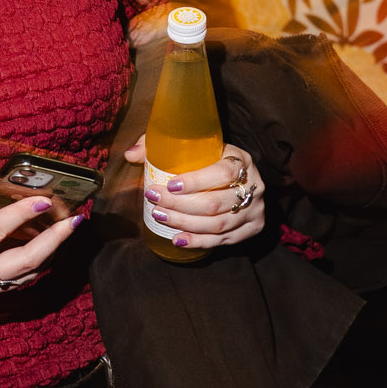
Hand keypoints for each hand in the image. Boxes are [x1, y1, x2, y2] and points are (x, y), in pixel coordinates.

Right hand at [0, 174, 80, 314]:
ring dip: (49, 255)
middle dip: (54, 241)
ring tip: (65, 232)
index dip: (22, 214)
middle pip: (25, 264)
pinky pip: (13, 284)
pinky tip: (43, 251)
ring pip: (24, 278)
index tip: (44, 199)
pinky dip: (32, 268)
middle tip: (74, 221)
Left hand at [126, 135, 266, 249]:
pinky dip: (199, 241)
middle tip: (154, 201)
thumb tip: (131, 154)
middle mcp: (254, 186)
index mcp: (241, 160)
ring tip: (161, 217)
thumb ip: (162, 146)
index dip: (196, 182)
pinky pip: (224, 240)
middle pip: (216, 203)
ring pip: (218, 224)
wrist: (238, 176)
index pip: (222, 172)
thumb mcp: (194, 146)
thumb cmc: (209, 159)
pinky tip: (178, 239)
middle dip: (180, 206)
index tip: (169, 186)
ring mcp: (255, 209)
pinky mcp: (252, 228)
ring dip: (185, 224)